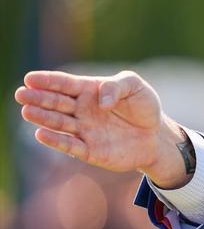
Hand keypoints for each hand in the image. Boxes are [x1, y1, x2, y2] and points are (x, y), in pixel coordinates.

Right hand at [15, 70, 191, 187]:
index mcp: (89, 91)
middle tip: (21, 94)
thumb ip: (116, 86)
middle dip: (38, 98)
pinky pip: (70, 145)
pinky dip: (56, 140)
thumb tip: (100, 101)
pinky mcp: (90, 150)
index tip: (30, 78)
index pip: (64, 84)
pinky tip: (41, 134)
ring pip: (59, 123)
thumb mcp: (135, 87)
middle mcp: (82, 110)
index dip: (47, 81)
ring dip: (43, 118)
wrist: (157, 136)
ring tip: (27, 111)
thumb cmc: (144, 107)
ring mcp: (84, 130)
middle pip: (56, 103)